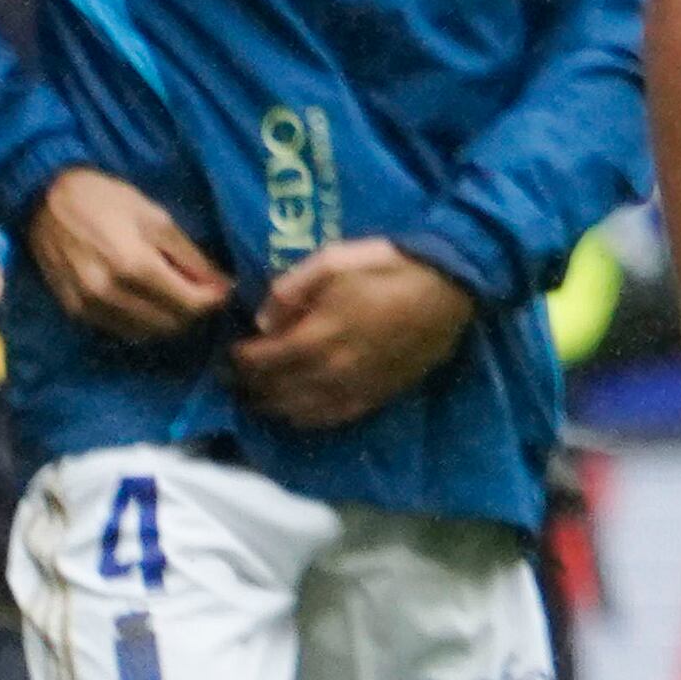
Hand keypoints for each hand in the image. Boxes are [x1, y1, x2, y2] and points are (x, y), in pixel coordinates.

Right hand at [23, 168, 233, 342]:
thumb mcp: (156, 218)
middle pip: (171, 324)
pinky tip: (149, 304)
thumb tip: (219, 284)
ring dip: (169, 322)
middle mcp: (108, 292)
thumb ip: (190, 256)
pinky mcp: (74, 311)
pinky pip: (119, 331)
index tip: (224, 289)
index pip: (189, 304)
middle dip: (194, 312)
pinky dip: (142, 324)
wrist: (44, 200)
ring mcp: (87, 305)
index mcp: (133, 265)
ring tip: (177, 298)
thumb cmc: (106, 200)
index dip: (213, 300)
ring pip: (146, 333)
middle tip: (202, 292)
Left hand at [224, 238, 475, 426]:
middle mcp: (333, 369)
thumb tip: (264, 322)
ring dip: (275, 407)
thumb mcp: (331, 261)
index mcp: (317, 335)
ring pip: (303, 410)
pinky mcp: (381, 392)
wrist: (450, 286)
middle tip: (234, 382)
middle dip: (250, 387)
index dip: (239, 360)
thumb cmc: (388, 266)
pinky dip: (311, 418)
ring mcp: (358, 385)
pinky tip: (299, 414)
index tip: (230, 354)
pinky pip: (337, 416)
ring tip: (260, 401)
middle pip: (278, 390)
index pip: (262, 360)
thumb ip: (290, 291)